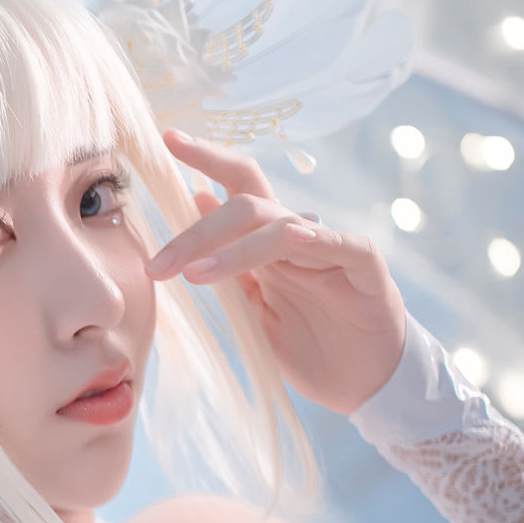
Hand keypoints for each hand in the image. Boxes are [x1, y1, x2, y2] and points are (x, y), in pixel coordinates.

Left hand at [145, 128, 406, 415]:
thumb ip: (230, 260)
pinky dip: (314, 240)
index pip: (237, 187)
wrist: (363, 383)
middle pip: (247, 205)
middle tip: (157, 266)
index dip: (205, 159)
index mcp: (269, 243)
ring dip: (233, 250)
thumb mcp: (256, 303)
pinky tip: (289, 242)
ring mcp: (332, 249)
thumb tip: (197, 200)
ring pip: (280, 226)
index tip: (167, 139)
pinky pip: (340, 243)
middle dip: (197, 232)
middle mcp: (298, 236)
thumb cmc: (311, 343)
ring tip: (194, 275)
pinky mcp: (366, 268)